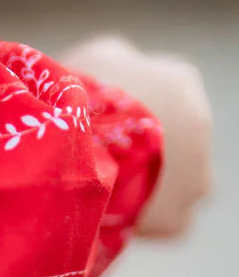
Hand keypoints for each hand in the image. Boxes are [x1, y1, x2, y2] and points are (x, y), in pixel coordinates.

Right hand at [62, 35, 213, 239]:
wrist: (75, 151)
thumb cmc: (84, 98)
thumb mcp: (96, 56)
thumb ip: (119, 61)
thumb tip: (120, 68)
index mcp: (181, 82)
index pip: (166, 86)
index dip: (135, 100)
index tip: (108, 114)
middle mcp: (200, 128)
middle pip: (177, 136)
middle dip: (150, 143)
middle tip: (109, 151)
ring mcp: (195, 177)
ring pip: (182, 181)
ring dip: (156, 181)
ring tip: (115, 185)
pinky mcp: (176, 219)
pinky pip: (169, 220)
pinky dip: (150, 217)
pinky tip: (122, 212)